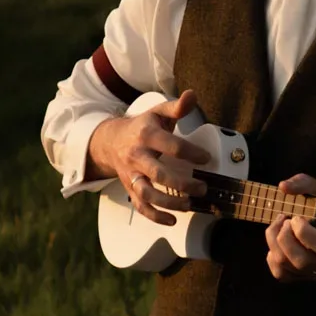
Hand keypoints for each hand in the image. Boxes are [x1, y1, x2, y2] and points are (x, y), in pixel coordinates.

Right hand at [86, 90, 213, 225]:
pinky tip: (171, 220)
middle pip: (157, 173)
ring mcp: (131, 174)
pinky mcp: (129, 188)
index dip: (191, 153)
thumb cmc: (142, 127)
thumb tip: (193, 95)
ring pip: (147, 193)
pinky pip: (140, 206)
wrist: (110, 141)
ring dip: (169, 203)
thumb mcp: (158, 112)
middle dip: (182, 183)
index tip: (206, 158)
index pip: (170, 145)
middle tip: (202, 187)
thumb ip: (177, 107)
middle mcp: (136, 156)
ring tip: (189, 205)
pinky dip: (155, 216)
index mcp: (146, 135)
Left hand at [264, 173, 315, 283]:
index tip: (297, 217)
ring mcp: (315, 272)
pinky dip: (272, 258)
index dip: (302, 231)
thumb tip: (283, 187)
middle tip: (285, 221)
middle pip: (300, 260)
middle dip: (284, 236)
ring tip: (279, 227)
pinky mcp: (301, 276)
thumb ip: (303, 184)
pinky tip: (277, 245)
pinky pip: (280, 274)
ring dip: (274, 242)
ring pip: (287, 265)